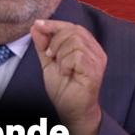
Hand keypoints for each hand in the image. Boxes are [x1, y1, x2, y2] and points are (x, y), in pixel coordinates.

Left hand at [31, 19, 106, 134]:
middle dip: (55, 40)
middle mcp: (96, 51)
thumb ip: (43, 45)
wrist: (71, 110)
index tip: (38, 24)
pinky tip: (66, 73)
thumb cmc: (64, 88)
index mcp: (87, 47)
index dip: (54, 24)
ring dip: (61, 54)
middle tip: (50, 55)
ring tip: (60, 67)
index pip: (73, 27)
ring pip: (75, 42)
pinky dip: (65, 64)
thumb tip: (36, 27)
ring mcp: (97, 60)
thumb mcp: (48, 62)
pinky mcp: (95, 70)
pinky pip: (77, 56)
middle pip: (74, 30)